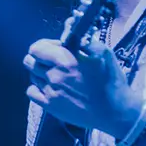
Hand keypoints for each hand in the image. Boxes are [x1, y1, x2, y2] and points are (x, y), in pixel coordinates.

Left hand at [23, 38, 140, 134]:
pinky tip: (51, 88)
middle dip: (40, 58)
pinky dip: (38, 88)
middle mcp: (53, 76)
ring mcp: (50, 92)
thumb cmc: (111, 81)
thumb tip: (70, 33)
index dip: (45, 45)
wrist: (115, 111)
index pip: (36, 48)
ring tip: (57, 75)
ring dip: (41, 72)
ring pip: (32, 76)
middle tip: (55, 61)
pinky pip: (32, 92)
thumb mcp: (103, 53)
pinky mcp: (50, 107)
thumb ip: (83, 40)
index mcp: (65, 60)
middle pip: (30, 61)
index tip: (57, 48)